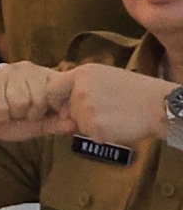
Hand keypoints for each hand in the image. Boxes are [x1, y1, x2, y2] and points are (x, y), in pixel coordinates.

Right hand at [0, 61, 74, 142]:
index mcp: (43, 75)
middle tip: (21, 114)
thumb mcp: (40, 125)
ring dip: (14, 115)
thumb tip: (77, 124)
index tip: (46, 113)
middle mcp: (26, 68)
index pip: (59, 87)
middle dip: (31, 113)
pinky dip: (0, 116)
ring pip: (21, 102)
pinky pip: (3, 106)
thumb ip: (58, 123)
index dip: (54, 105)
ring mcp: (6, 72)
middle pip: (40, 97)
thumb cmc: (12, 122)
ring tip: (9, 112)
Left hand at [57, 63, 173, 146]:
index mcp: (82, 74)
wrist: (157, 104)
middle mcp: (80, 90)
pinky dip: (103, 134)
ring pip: (79, 124)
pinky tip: (118, 124)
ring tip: (114, 115)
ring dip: (93, 125)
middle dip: (80, 114)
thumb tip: (60, 107)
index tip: (63, 106)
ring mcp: (86, 109)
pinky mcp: (94, 126)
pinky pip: (91, 135)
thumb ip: (79, 86)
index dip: (56, 100)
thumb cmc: (133, 91)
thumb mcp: (103, 76)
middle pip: (67, 110)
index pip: (53, 89)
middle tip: (106, 110)